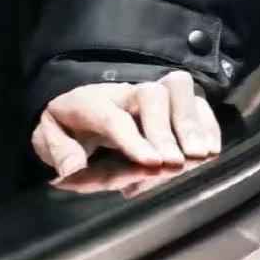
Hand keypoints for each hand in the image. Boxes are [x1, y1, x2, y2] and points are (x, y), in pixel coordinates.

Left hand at [31, 72, 222, 179]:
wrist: (75, 107)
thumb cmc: (66, 127)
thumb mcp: (49, 138)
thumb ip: (60, 153)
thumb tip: (71, 170)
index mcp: (88, 103)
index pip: (112, 116)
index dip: (133, 138)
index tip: (153, 163)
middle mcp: (122, 94)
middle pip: (151, 94)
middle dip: (166, 129)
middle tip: (176, 163)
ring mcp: (149, 96)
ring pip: (177, 90)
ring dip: (192, 124)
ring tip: (199, 156)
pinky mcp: (170, 104)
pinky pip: (196, 103)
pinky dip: (207, 124)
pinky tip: (210, 150)